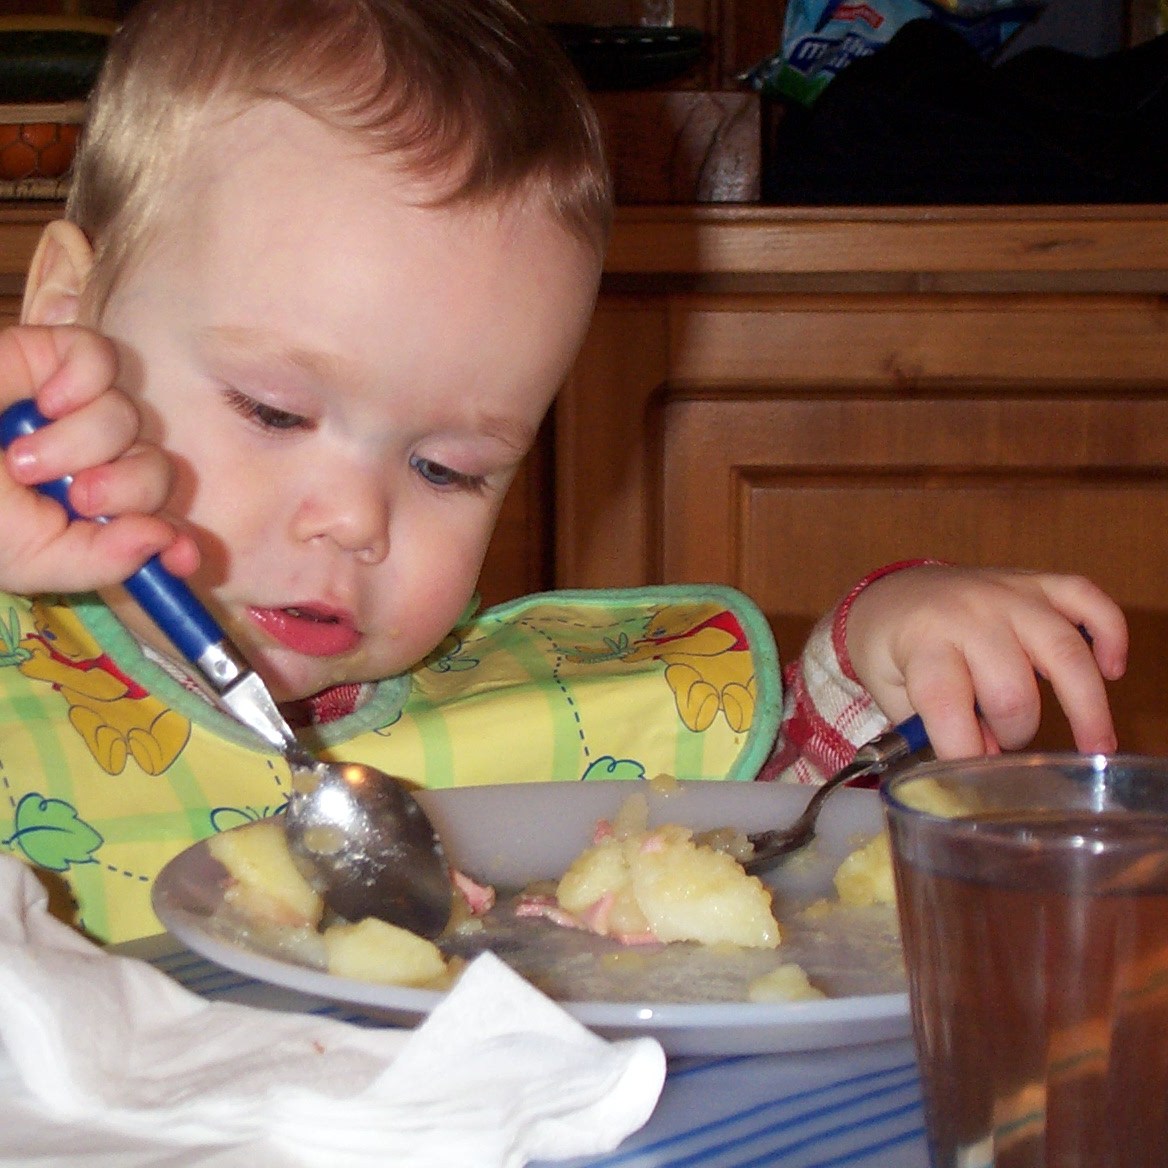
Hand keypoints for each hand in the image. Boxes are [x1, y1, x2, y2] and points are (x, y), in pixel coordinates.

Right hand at [0, 325, 197, 592]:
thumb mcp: (26, 556)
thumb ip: (99, 560)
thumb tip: (163, 542)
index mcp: (86, 513)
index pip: (155, 522)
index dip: (177, 540)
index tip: (184, 556)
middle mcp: (88, 461)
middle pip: (156, 469)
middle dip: (129, 489)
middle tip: (80, 496)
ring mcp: (71, 408)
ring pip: (131, 418)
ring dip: (85, 442)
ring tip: (26, 458)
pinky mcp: (47, 356)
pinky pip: (100, 357)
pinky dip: (82, 380)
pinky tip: (44, 402)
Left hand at [844, 564, 1127, 756]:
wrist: (894, 592)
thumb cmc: (891, 648)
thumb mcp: (891, 691)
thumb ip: (933, 726)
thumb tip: (989, 760)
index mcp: (922, 642)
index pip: (946, 705)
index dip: (962, 752)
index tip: (970, 779)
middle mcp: (969, 614)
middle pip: (1011, 689)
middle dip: (1014, 732)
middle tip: (1004, 741)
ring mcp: (1008, 594)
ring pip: (1063, 650)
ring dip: (1085, 706)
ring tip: (1095, 747)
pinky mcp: (1037, 582)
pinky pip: (1089, 599)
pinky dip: (1110, 634)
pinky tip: (1111, 670)